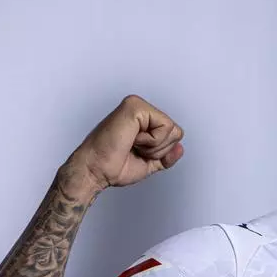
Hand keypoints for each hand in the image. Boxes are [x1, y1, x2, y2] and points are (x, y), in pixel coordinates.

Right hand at [62, 94, 185, 193]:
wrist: (96, 170)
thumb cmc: (113, 166)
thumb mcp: (149, 163)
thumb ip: (166, 156)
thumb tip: (180, 148)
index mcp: (143, 121)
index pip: (173, 134)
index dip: (161, 152)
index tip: (138, 153)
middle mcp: (140, 110)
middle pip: (176, 131)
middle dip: (160, 149)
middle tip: (135, 149)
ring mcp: (137, 106)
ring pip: (172, 129)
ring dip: (154, 146)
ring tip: (132, 144)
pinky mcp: (135, 107)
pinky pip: (164, 126)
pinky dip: (151, 141)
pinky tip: (132, 139)